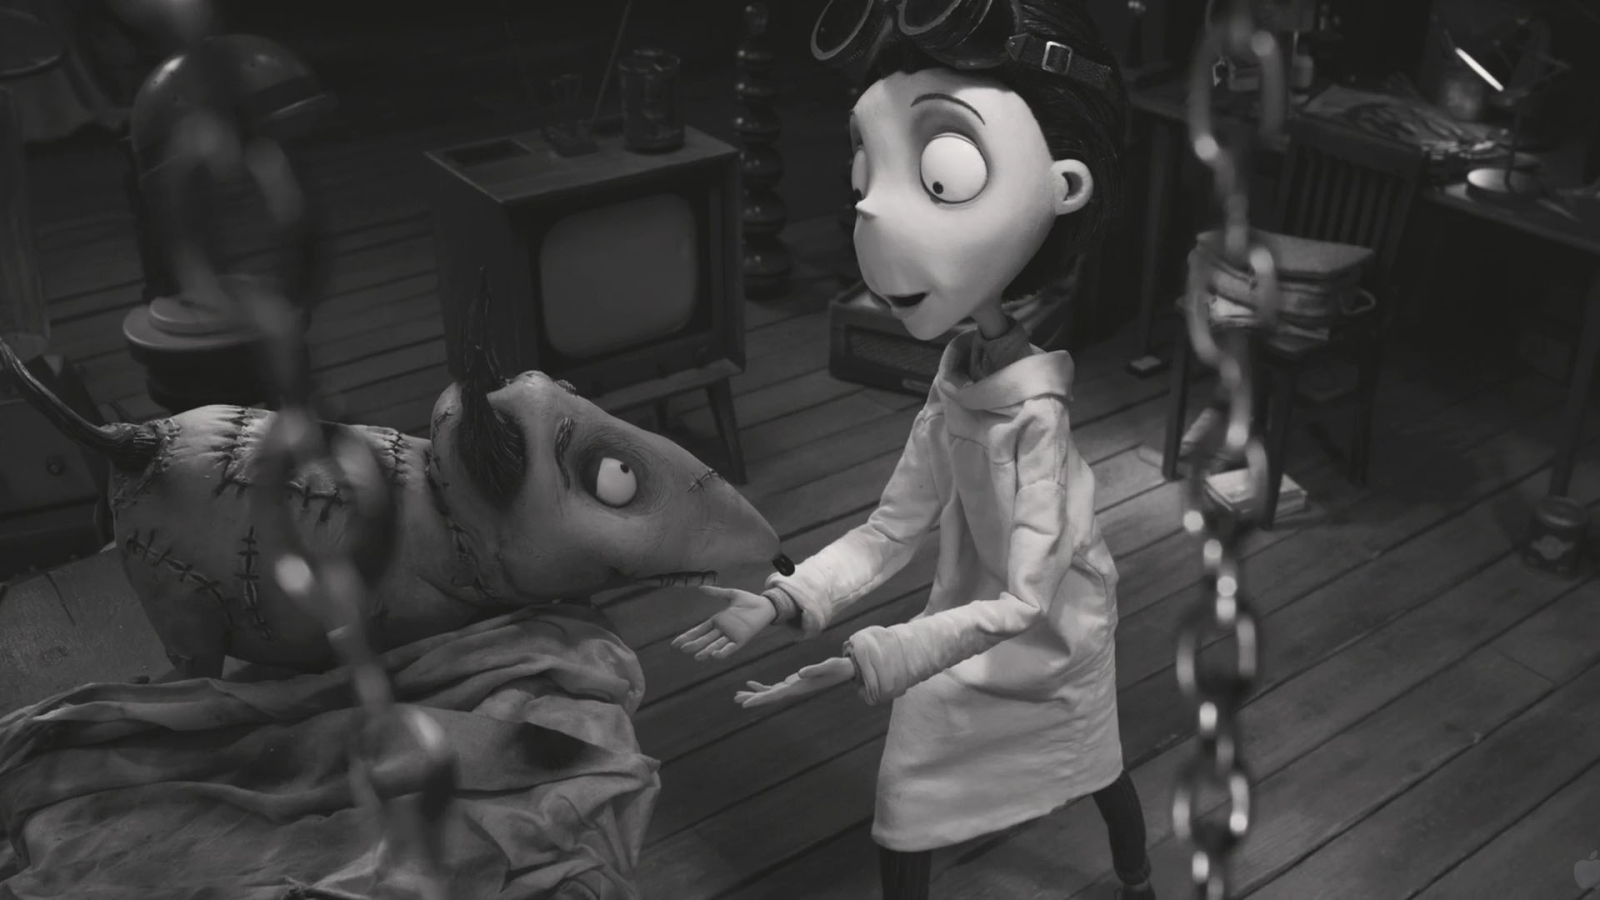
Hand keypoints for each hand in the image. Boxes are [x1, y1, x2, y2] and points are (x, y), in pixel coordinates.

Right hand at [671, 586, 777, 660]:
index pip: (699, 630)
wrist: (766, 605)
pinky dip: (723, 652)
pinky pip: (730, 647)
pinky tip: (714, 655)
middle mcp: (723, 630)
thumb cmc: (749, 600)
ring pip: (715, 645)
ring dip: (706, 651)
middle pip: (705, 639)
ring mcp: (731, 635)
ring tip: (696, 656)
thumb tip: (700, 588)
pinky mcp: (742, 639)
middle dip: (694, 644)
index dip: (688, 636)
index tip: (676, 643)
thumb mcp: (731, 595)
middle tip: (682, 649)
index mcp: (718, 620)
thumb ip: (716, 592)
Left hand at [734, 656, 856, 707]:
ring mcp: (792, 688)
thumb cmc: (836, 668)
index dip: (760, 699)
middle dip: (752, 698)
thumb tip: (799, 673)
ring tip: (737, 696)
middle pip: (768, 697)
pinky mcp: (793, 683)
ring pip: (768, 693)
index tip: (746, 704)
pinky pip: (773, 687)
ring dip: (753, 694)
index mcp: (798, 688)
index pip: (775, 695)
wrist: (844, 671)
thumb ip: (814, 670)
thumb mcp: (827, 666)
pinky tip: (751, 684)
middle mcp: (793, 690)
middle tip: (736, 699)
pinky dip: (761, 686)